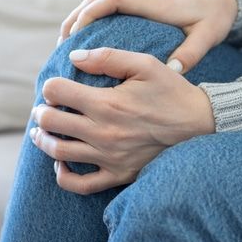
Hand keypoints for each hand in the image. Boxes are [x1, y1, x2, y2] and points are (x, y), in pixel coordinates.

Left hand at [29, 47, 215, 194]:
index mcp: (107, 103)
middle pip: (51, 123)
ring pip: (59, 152)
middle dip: (42, 112)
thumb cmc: (171, 91)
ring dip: (43, 140)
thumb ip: (108, 57)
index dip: (51, 86)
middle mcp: (104, 133)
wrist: (198, 125)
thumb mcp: (145, 64)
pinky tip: (60, 165)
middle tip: (46, 108)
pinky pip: (81, 185)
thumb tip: (73, 57)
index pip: (57, 92)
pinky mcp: (118, 175)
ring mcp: (110, 158)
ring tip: (43, 132)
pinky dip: (63, 177)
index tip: (56, 87)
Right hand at [58, 0, 237, 73]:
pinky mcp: (139, 7)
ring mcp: (139, 2)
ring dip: (79, 21)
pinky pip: (107, 11)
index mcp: (155, 6)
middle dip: (76, 20)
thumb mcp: (209, 35)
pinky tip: (85, 47)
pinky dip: (91, 24)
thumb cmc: (215, 17)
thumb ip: (192, 53)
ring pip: (99, 4)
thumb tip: (173, 71)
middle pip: (97, 0)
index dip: (92, 13)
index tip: (77, 34)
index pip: (115, 0)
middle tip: (62, 47)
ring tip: (66, 48)